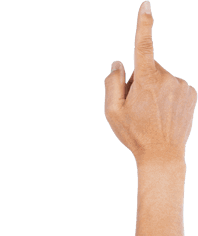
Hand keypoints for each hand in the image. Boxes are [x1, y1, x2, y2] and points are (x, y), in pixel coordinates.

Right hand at [104, 2, 196, 166]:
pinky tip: (165, 115)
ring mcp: (182, 84)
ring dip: (156, 91)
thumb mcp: (112, 113)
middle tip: (139, 109)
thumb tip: (118, 63)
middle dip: (141, 82)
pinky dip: (168, 96)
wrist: (162, 156)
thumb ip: (112, 84)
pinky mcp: (191, 92)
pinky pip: (175, 87)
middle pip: (149, 68)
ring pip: (163, 78)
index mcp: (146, 80)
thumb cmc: (134, 135)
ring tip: (153, 115)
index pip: (143, 45)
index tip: (146, 5)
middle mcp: (167, 77)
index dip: (144, 24)